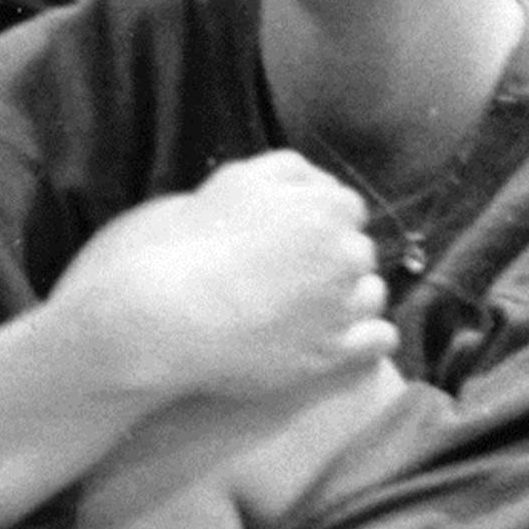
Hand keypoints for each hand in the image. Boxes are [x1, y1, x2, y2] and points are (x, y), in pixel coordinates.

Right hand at [49, 151, 395, 402]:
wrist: (150, 318)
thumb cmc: (175, 247)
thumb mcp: (229, 182)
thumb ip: (279, 175)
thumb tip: (308, 180)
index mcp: (320, 205)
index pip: (343, 205)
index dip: (315, 221)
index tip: (286, 237)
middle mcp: (341, 252)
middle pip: (358, 249)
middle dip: (331, 258)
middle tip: (286, 275)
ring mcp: (339, 306)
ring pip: (372, 293)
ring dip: (349, 296)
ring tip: (306, 308)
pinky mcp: (328, 353)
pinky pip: (377, 339)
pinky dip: (366, 337)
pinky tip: (340, 337)